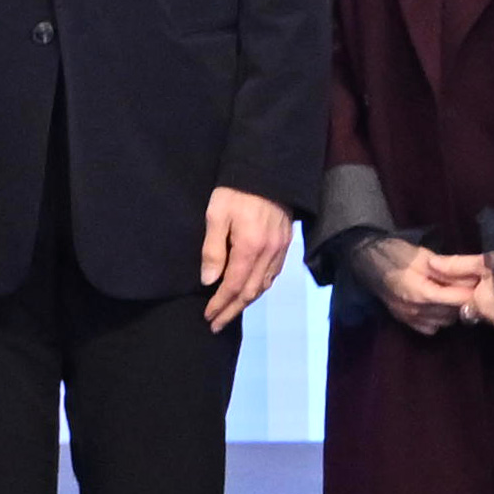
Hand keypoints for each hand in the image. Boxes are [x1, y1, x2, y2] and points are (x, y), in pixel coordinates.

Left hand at [198, 188, 296, 332]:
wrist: (269, 169)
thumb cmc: (236, 190)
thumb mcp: (216, 215)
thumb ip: (213, 249)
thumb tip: (209, 281)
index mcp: (249, 248)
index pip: (234, 286)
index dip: (221, 304)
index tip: (208, 316)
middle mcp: (268, 253)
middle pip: (251, 292)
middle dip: (233, 310)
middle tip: (216, 324)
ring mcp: (280, 249)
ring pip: (264, 285)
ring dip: (247, 302)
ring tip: (230, 312)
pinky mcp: (285, 243)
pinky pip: (274, 274)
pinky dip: (261, 287)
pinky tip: (252, 291)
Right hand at [377, 243, 490, 336]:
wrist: (366, 261)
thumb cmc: (395, 253)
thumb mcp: (423, 255)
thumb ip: (446, 270)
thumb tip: (471, 277)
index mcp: (420, 292)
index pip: (455, 300)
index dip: (470, 292)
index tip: (480, 284)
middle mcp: (415, 310)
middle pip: (452, 313)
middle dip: (463, 301)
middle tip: (469, 287)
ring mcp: (409, 318)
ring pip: (443, 322)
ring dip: (452, 310)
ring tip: (453, 294)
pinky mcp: (405, 321)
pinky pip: (430, 328)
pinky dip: (438, 318)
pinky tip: (437, 305)